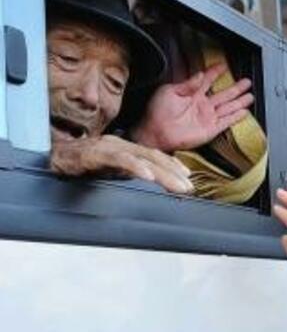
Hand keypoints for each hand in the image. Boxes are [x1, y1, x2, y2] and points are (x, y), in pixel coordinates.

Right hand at [50, 135, 193, 194]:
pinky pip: (119, 160)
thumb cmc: (81, 162)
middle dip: (173, 172)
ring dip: (161, 172)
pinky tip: (147, 176)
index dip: (172, 165)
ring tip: (177, 184)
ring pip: (141, 158)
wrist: (52, 158)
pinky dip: (135, 167)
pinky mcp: (96, 154)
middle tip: (189, 186)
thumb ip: (130, 172)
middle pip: (153, 158)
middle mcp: (120, 144)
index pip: (154, 156)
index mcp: (125, 148)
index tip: (188, 177)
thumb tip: (149, 178)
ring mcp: (108, 148)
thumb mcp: (111, 169)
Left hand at [131, 64, 253, 151]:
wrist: (156, 133)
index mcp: (191, 94)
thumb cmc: (156, 113)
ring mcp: (207, 117)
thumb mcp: (169, 91)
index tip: (224, 66)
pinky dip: (236, 117)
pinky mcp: (210, 129)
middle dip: (236, 87)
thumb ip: (187, 84)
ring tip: (250, 95)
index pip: (207, 80)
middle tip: (246, 81)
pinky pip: (226, 122)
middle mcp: (201, 105)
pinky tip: (244, 111)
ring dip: (239, 101)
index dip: (216, 72)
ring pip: (228, 107)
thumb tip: (200, 74)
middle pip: (224, 93)